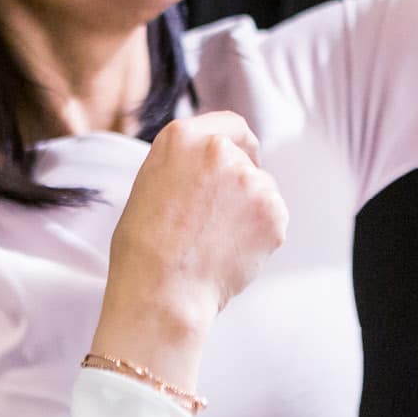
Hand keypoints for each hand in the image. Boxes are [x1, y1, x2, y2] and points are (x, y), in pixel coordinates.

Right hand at [90, 112, 288, 390]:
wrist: (161, 291)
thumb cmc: (144, 248)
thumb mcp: (152, 184)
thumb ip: (186, 165)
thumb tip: (214, 166)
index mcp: (182, 137)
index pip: (230, 124)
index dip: (238, 144)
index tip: (243, 157)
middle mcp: (220, 149)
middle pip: (248, 160)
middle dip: (240, 185)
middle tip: (219, 220)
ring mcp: (250, 179)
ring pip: (262, 191)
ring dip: (250, 211)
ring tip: (216, 242)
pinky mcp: (273, 211)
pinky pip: (273, 219)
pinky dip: (260, 236)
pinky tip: (230, 253)